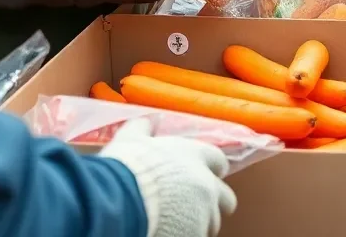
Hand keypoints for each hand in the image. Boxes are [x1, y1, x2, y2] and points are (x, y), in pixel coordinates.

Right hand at [100, 117, 236, 236]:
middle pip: (226, 198)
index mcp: (196, 156)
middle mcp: (207, 183)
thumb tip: (148, 120)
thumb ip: (144, 128)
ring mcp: (204, 212)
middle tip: (194, 209)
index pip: (219, 162)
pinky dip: (189, 235)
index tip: (203, 176)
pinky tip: (171, 233)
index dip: (211, 170)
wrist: (120, 202)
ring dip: (200, 223)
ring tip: (179, 224)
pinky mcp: (195, 235)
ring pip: (213, 222)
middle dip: (214, 204)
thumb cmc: (126, 167)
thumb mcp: (132, 139)